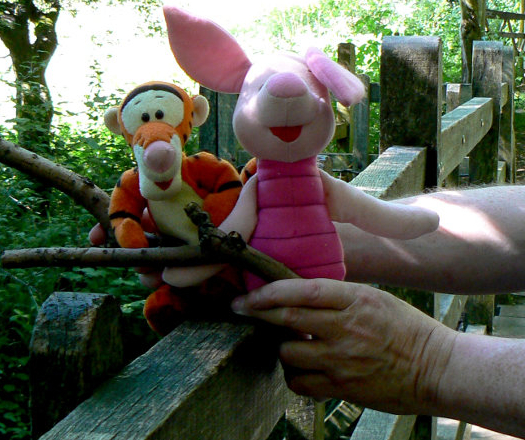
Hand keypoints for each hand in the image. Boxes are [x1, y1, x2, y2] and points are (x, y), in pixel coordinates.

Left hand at [231, 279, 457, 414]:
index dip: (269, 291)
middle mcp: (346, 328)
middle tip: (239, 309)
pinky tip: (301, 369)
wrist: (437, 370)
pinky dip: (294, 376)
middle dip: (256, 312)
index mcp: (355, 300)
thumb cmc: (407, 329)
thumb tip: (298, 294)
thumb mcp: (374, 299)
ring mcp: (343, 360)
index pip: (302, 290)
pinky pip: (300, 383)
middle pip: (287, 318)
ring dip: (280, 348)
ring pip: (288, 353)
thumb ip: (338, 297)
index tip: (249, 293)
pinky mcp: (343, 388)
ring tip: (286, 345)